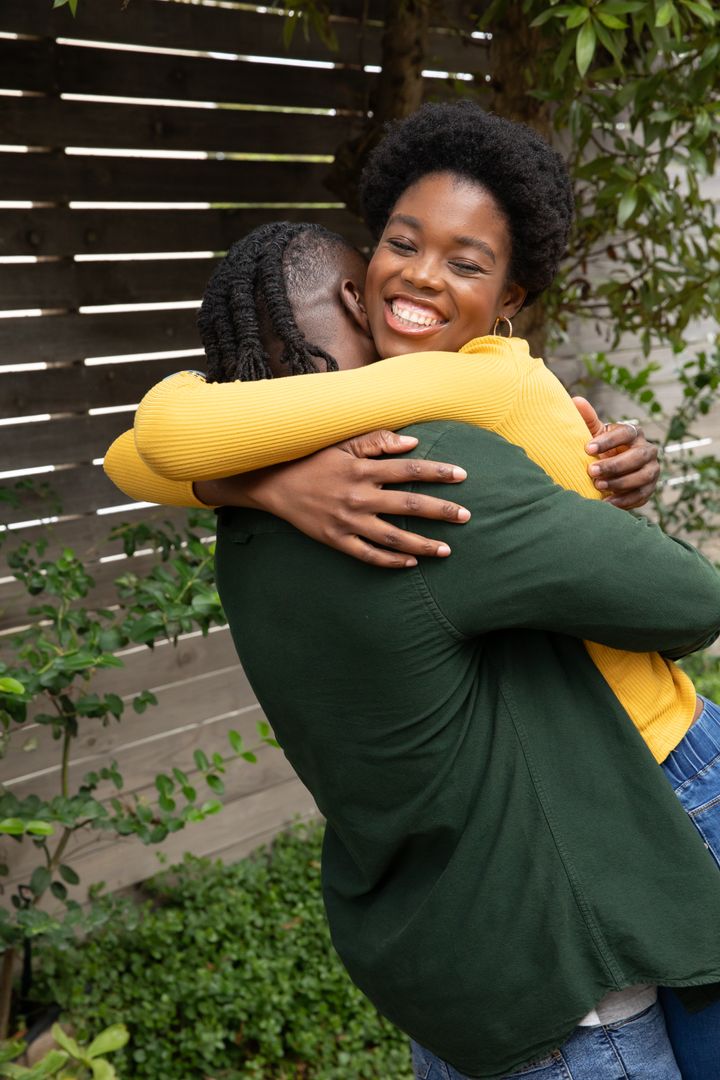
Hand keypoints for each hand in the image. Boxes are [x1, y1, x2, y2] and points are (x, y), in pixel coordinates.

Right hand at [235, 429, 469, 568]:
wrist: (273, 484)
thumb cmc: (312, 459)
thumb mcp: (341, 443)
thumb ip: (377, 441)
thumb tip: (412, 444)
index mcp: (363, 470)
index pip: (409, 470)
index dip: (438, 473)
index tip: (463, 476)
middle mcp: (359, 497)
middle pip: (409, 505)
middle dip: (441, 511)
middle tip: (466, 516)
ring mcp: (348, 521)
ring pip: (393, 537)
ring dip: (422, 544)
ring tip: (447, 549)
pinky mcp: (336, 540)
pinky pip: (368, 555)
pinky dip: (390, 561)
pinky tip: (410, 563)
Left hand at [572, 397, 660, 509]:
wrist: (612, 472)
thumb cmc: (602, 449)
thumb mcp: (595, 434)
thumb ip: (587, 419)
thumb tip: (575, 400)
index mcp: (634, 433)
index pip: (626, 433)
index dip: (608, 441)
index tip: (587, 448)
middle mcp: (647, 450)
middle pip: (637, 456)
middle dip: (614, 464)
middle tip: (591, 471)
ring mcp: (651, 470)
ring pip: (642, 476)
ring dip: (620, 482)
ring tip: (599, 486)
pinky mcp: (650, 489)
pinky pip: (641, 495)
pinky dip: (624, 500)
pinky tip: (607, 502)